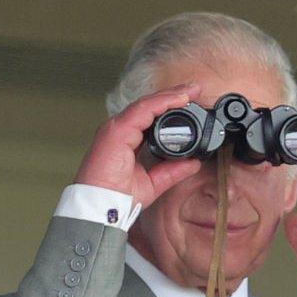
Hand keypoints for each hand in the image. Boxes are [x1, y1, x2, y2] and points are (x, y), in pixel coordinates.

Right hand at [74, 85, 202, 205]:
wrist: (101, 208)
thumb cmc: (117, 197)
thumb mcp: (153, 182)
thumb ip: (172, 171)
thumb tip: (193, 162)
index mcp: (125, 140)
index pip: (149, 116)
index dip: (169, 106)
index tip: (190, 101)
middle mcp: (119, 131)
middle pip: (148, 106)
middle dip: (172, 95)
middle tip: (194, 89)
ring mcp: (116, 129)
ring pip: (146, 104)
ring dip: (169, 95)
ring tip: (189, 90)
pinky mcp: (116, 131)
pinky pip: (142, 110)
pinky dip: (161, 102)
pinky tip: (178, 99)